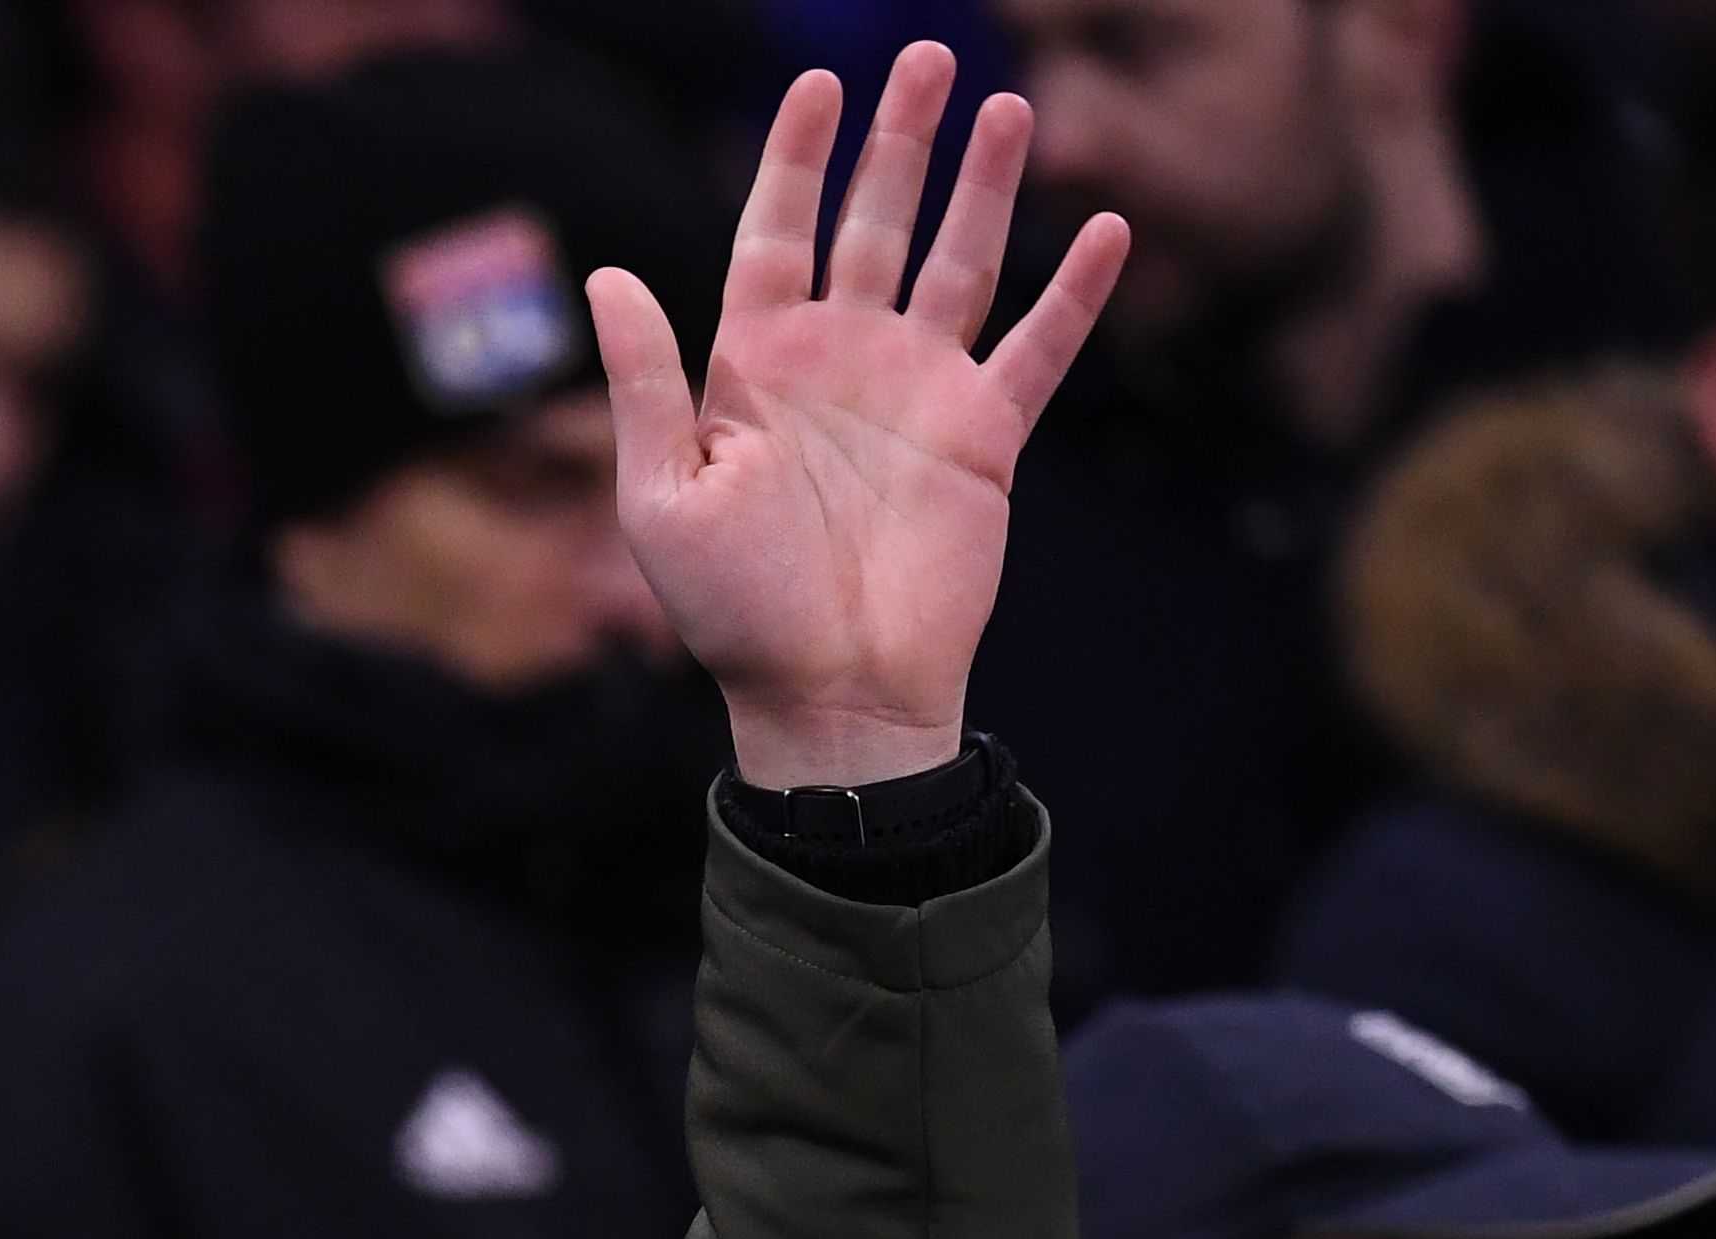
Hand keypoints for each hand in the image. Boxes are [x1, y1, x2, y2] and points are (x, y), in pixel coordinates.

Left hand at [590, 44, 1126, 787]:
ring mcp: (918, 393)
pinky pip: (1039, 349)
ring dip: (984, 186)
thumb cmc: (734, 613)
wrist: (831, 697)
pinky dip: (1075, 293)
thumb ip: (648, 380)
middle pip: (876, 222)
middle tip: (927, 56)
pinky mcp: (983, 438)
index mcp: (757, 364)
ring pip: (961, 261)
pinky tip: (1108, 227)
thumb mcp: (662, 495)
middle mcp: (842, 362)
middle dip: (900, 140)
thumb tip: (607, 273)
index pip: (777, 229)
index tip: (818, 83)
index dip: (796, 156)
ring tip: (1009, 108)